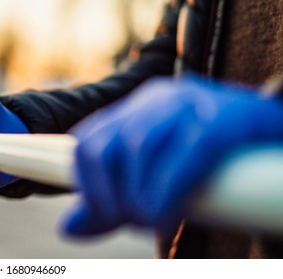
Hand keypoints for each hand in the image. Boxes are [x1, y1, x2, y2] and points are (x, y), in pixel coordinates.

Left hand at [63, 76, 282, 236]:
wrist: (277, 137)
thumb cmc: (213, 165)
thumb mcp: (157, 179)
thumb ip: (115, 200)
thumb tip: (66, 228)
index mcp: (135, 110)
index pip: (84, 142)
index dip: (85, 186)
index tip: (105, 214)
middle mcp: (154, 100)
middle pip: (99, 144)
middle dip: (103, 195)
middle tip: (129, 220)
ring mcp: (188, 103)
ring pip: (135, 146)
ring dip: (135, 198)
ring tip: (151, 220)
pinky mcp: (221, 118)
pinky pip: (182, 153)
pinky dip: (165, 192)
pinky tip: (166, 216)